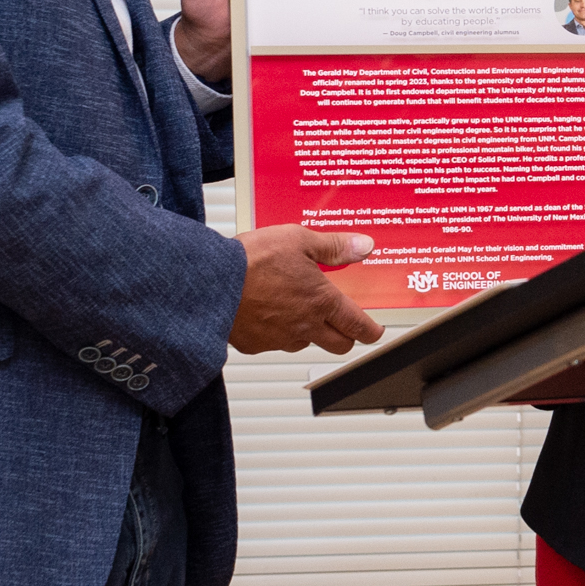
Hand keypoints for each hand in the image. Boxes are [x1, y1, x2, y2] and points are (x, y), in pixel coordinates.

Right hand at [230, 225, 385, 356]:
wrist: (210, 282)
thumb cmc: (252, 260)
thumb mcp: (299, 239)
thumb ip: (334, 246)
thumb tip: (363, 246)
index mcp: (321, 301)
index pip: (358, 325)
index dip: (371, 331)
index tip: (374, 331)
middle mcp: (305, 326)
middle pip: (339, 345)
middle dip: (346, 337)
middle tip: (343, 325)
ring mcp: (280, 339)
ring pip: (305, 344)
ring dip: (308, 332)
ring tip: (296, 308)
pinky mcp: (255, 345)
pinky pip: (273, 343)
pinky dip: (275, 332)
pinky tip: (266, 312)